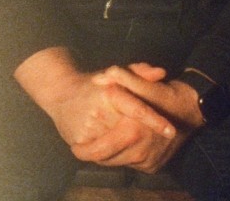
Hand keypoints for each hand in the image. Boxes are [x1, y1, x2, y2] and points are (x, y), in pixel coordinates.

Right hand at [15, 48, 176, 156]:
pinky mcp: (79, 142)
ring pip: (118, 148)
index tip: (171, 131)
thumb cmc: (94, 86)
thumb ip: (139, 72)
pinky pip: (103, 157)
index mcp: (109, 93)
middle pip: (130, 132)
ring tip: (140, 148)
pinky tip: (122, 153)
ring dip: (132, 151)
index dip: (154, 120)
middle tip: (158, 142)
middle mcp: (98, 111)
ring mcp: (88, 128)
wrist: (59, 93)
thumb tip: (160, 73)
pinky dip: (115, 157)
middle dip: (145, 139)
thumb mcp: (115, 74)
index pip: (135, 108)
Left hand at [86, 63, 201, 172]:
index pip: (104, 148)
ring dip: (106, 156)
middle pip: (110, 159)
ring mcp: (150, 160)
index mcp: (136, 131)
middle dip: (94, 155)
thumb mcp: (142, 82)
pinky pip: (131, 164)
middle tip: (79, 149)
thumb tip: (102, 76)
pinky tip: (113, 148)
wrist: (193, 110)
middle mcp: (144, 150)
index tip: (74, 147)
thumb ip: (122, 78)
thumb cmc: (164, 93)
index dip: (87, 150)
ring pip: (120, 163)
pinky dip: (120, 157)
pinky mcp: (154, 166)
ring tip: (93, 147)